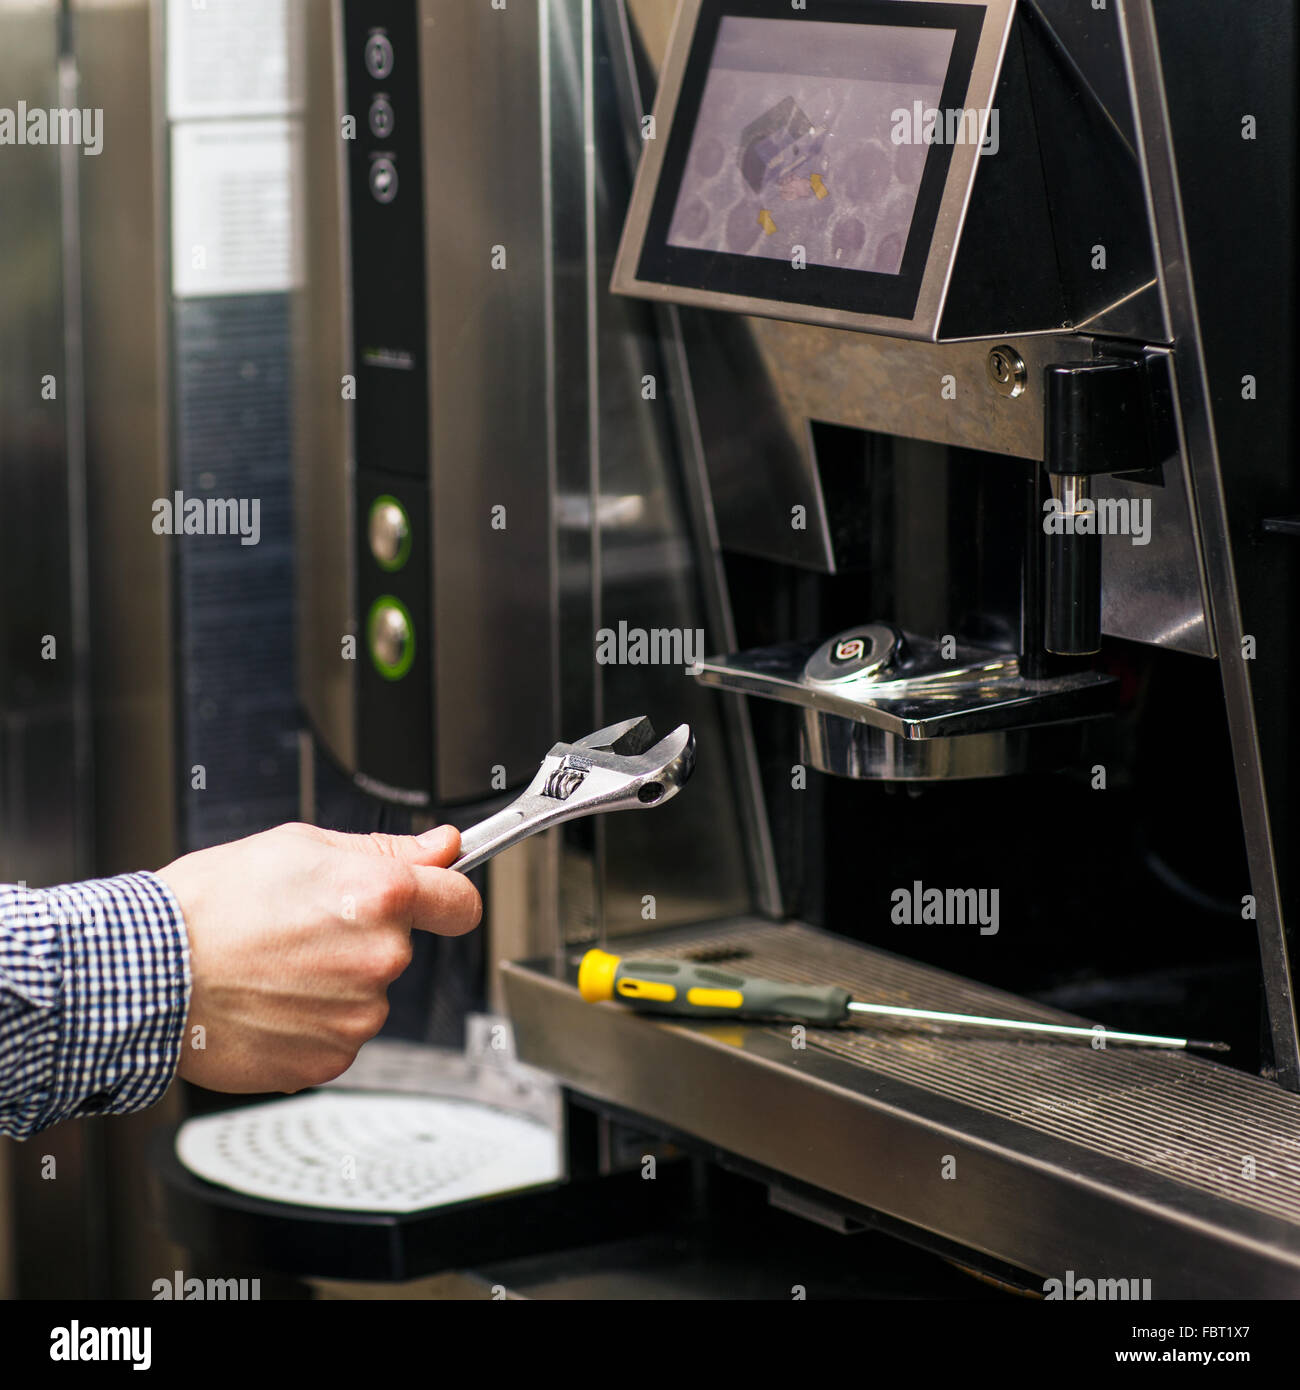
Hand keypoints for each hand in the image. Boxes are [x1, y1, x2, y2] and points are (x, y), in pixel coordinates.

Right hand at [156, 822, 480, 1093]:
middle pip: (401, 947)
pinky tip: (271, 1002)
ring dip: (336, 982)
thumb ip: (385, 851)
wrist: (148, 973)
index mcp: (382, 896)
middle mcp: (381, 958)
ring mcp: (359, 1015)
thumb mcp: (300, 847)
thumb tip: (443, 846)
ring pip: (368, 993)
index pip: (460, 902)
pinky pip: (339, 1034)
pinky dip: (312, 1023)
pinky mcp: (331, 1058)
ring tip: (274, 965)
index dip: (448, 896)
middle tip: (303, 927)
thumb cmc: (211, 904)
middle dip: (364, 936)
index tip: (439, 898)